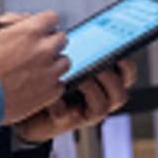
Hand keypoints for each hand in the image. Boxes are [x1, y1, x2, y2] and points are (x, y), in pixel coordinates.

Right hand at [0, 12, 67, 120]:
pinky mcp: (50, 93)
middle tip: (35, 51)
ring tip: (36, 70)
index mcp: (31, 31)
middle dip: (50, 42)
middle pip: (62, 39)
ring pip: (65, 62)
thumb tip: (26, 18)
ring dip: (53, 63)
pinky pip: (60, 84)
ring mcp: (49, 72)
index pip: (52, 18)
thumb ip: (11, 20)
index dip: (44, 23)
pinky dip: (50, 84)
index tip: (40, 30)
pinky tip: (35, 85)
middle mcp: (44, 50)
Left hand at [11, 61, 135, 142]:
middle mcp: (100, 100)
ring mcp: (84, 114)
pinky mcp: (66, 122)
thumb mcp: (67, 61)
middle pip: (120, 94)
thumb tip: (84, 36)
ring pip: (101, 108)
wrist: (30, 104)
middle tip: (97, 66)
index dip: (127, 67)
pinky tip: (51, 97)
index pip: (127, 76)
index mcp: (105, 83)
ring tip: (78, 80)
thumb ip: (79, 51)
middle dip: (110, 79)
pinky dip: (59, 104)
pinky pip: (69, 115)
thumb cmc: (51, 77)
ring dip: (91, 91)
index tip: (120, 54)